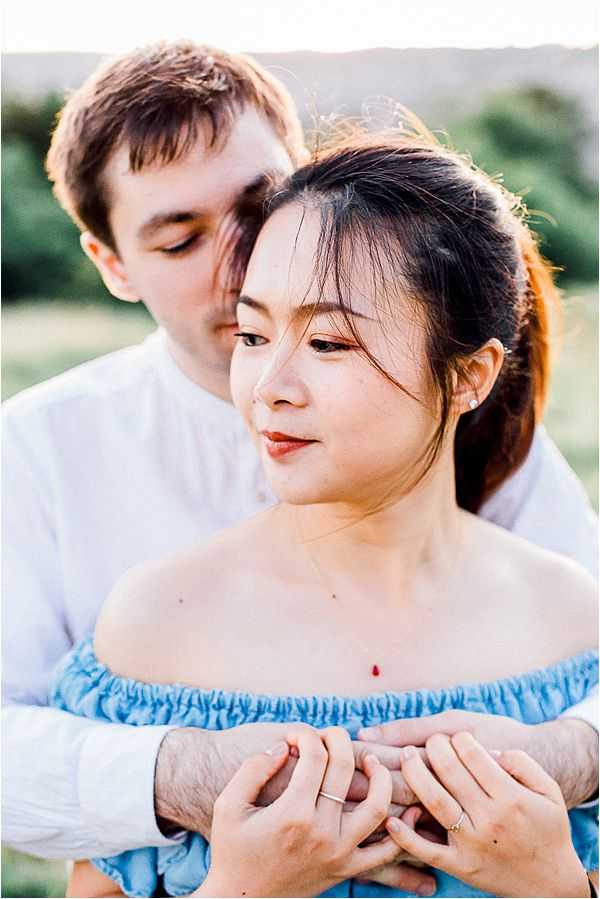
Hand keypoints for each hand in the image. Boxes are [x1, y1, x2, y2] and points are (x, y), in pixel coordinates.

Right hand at [155, 724, 419, 837]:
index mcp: (292, 813)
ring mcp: (338, 853)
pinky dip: (399, 830)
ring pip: (377, 807)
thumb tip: (283, 745)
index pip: (315, 755)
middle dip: (338, 740)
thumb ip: (254, 768)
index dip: (306, 735)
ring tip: (369, 760)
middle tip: (329, 735)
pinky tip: (398, 808)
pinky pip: (384, 852)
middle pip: (345, 769)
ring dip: (380, 776)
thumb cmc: (231, 850)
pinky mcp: (346, 870)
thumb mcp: (230, 804)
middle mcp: (321, 832)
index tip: (295, 735)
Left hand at [384, 732, 589, 897]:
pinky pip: (427, 850)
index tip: (456, 737)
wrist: (551, 883)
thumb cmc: (547, 829)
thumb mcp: (549, 790)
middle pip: (450, 772)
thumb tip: (489, 751)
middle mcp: (490, 819)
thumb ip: (522, 762)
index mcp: (511, 798)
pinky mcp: (460, 866)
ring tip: (406, 756)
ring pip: (434, 801)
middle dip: (434, 747)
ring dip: (414, 773)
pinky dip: (405, 835)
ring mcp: (472, 843)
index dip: (459, 739)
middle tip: (429, 741)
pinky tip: (392, 816)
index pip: (474, 755)